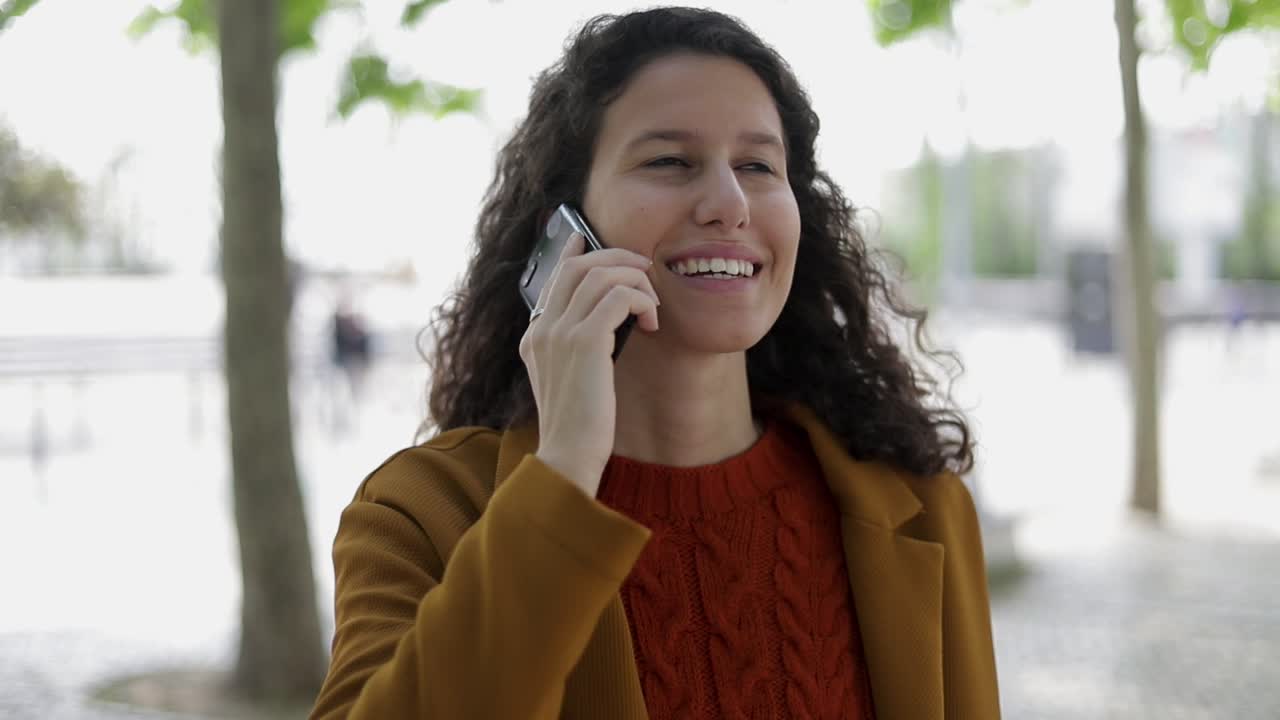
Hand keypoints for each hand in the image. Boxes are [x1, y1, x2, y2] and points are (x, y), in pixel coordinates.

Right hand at [518, 231, 659, 496]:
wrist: (568, 457)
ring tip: (653, 305)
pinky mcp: (584, 342)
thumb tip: (608, 317)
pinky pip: (618, 297)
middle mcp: (541, 329)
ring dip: (636, 282)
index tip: (585, 237)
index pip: (553, 278)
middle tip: (645, 269)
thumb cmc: (578, 427)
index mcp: (534, 337)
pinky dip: (641, 300)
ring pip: (602, 276)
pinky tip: (651, 322)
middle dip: (617, 258)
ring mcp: (558, 334)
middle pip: (578, 266)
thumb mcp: (572, 381)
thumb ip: (579, 348)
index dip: (571, 252)